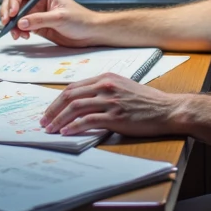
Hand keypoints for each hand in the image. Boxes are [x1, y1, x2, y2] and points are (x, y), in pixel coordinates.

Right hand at [0, 0, 99, 46]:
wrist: (90, 33)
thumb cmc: (81, 19)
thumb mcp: (60, 17)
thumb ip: (40, 19)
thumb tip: (22, 22)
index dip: (13, 0)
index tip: (13, 13)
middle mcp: (37, 1)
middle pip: (13, 2)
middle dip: (7, 12)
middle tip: (7, 23)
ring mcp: (36, 14)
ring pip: (15, 16)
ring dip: (12, 25)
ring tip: (17, 35)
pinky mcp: (36, 26)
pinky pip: (21, 27)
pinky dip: (18, 31)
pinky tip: (23, 36)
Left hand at [40, 73, 184, 137]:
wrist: (167, 109)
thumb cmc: (147, 102)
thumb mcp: (123, 88)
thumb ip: (104, 91)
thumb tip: (83, 103)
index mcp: (106, 78)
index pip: (73, 87)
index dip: (58, 100)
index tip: (49, 111)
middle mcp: (106, 86)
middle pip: (70, 95)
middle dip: (53, 109)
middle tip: (44, 121)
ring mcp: (110, 100)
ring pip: (75, 107)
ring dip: (59, 119)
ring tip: (50, 129)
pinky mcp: (115, 115)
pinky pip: (88, 120)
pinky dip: (74, 126)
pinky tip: (66, 132)